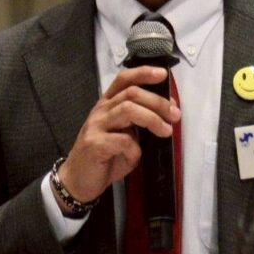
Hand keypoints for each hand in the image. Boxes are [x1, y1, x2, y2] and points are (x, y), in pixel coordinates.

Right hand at [55, 66, 180, 208]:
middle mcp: (101, 111)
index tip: (163, 74)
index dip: (143, 73)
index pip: (123, 80)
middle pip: (132, 93)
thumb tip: (167, 112)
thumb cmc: (105, 157)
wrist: (78, 181)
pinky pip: (123, 140)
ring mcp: (96, 126)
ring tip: (166, 131)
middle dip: (158, 102)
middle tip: (175, 114)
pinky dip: (135, 149)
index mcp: (108, 104)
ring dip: (152, 119)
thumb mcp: (125, 136)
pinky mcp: (95, 144)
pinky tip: (134, 157)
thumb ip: (140, 122)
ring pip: (128, 109)